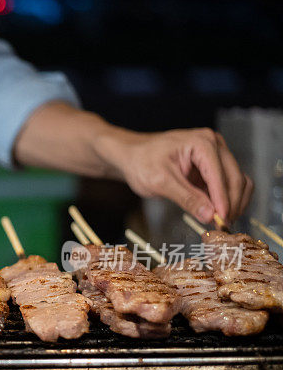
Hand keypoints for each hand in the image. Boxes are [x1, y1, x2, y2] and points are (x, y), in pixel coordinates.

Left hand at [111, 128, 252, 224]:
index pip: (220, 175)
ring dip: (234, 203)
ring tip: (221, 223)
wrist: (133, 156)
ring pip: (237, 181)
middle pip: (235, 178)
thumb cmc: (142, 163)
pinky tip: (217, 214)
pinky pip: (228, 184)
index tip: (222, 221)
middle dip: (232, 204)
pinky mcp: (214, 166)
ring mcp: (216, 154)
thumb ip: (186, 198)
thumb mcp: (160, 182)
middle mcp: (214, 145)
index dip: (223, 201)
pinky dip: (227, 200)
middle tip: (223, 226)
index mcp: (202, 143)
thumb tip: (209, 215)